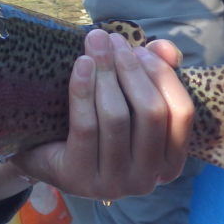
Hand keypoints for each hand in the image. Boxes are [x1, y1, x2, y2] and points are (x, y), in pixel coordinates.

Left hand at [11, 29, 193, 200]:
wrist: (42, 155)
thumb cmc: (94, 125)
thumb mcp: (126, 101)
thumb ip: (152, 75)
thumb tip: (165, 49)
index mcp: (169, 162)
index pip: (181, 113)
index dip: (163, 76)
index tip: (139, 48)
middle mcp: (147, 179)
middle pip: (150, 113)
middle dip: (130, 69)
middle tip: (111, 40)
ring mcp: (114, 184)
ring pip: (116, 118)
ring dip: (105, 73)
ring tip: (94, 44)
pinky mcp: (79, 178)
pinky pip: (86, 126)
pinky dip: (83, 90)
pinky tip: (80, 65)